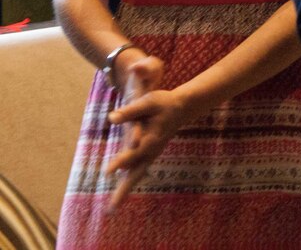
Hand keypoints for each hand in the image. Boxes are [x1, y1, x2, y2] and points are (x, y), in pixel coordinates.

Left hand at [106, 56, 202, 207]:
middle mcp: (151, 151)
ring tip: (112, 208)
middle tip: (112, 209)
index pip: (134, 152)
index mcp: (151, 138)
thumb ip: (130, 111)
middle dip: (123, 191)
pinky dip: (130, 183)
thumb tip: (111, 117)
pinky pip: (138, 172)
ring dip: (125, 191)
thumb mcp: (148, 102)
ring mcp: (152, 154)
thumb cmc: (164, 103)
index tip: (108, 171)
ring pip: (137, 176)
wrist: (182, 107)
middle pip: (136, 174)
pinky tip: (121, 193)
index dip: (121, 161)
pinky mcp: (150, 155)